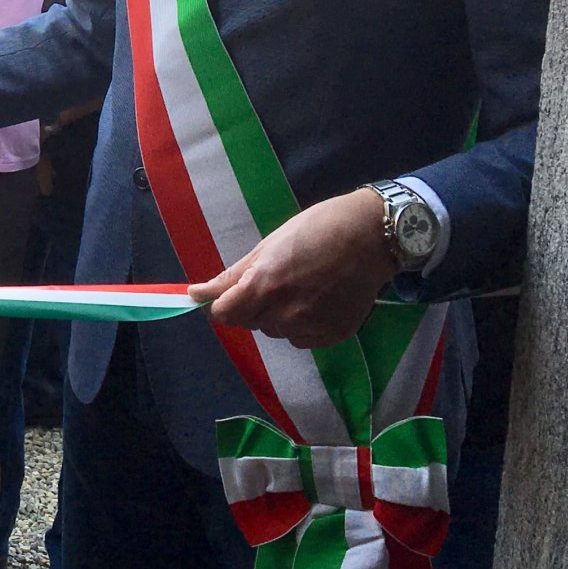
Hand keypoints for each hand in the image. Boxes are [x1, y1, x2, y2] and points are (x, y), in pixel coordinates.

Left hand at [190, 188, 392, 348]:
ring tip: (300, 286)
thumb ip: (232, 276)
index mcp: (263, 286)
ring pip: (276, 331)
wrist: (371, 236)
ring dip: (277, 315)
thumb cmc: (316, 230)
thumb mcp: (268, 246)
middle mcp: (284, 313)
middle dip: (252, 305)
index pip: (224, 314)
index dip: (221, 304)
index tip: (225, 295)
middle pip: (249, 321)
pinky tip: (317, 301)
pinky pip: (301, 339)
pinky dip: (301, 325)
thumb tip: (196, 294)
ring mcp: (310, 327)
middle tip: (275, 279)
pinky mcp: (333, 336)